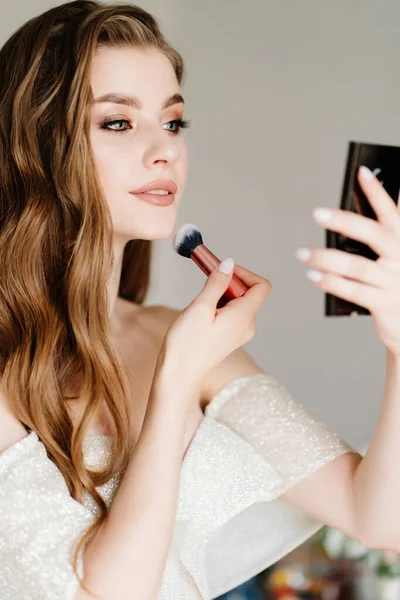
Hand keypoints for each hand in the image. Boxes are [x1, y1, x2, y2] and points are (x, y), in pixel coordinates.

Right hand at [157, 260, 270, 399]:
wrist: (179, 375)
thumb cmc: (186, 344)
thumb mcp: (200, 307)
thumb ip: (217, 283)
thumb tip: (229, 264)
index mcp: (244, 317)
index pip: (261, 286)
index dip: (244, 273)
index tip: (222, 270)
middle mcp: (247, 325)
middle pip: (249, 293)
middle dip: (228, 281)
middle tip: (205, 278)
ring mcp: (239, 333)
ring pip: (238, 303)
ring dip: (221, 293)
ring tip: (200, 301)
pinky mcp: (230, 338)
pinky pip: (231, 314)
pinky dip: (219, 306)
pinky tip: (201, 313)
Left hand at [295, 166, 399, 355]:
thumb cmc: (397, 284)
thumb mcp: (396, 255)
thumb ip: (384, 235)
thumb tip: (364, 209)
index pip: (391, 211)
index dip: (376, 191)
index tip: (360, 172)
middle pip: (371, 234)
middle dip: (343, 221)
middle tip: (317, 214)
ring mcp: (394, 280)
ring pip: (355, 265)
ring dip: (325, 258)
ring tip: (302, 254)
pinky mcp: (384, 302)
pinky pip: (353, 290)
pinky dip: (331, 282)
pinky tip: (313, 276)